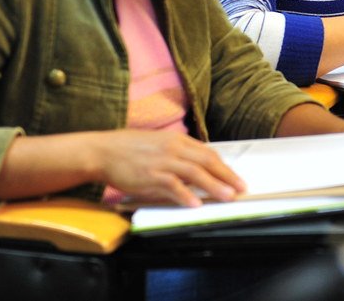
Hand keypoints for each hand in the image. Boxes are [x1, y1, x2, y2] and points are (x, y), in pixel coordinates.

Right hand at [95, 130, 244, 206]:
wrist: (103, 151)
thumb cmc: (128, 148)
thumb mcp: (157, 142)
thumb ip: (177, 152)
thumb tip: (196, 165)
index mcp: (176, 140)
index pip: (207, 152)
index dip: (224, 166)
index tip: (235, 177)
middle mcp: (173, 148)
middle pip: (206, 162)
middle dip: (227, 176)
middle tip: (241, 188)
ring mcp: (162, 162)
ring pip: (195, 173)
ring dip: (214, 185)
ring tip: (227, 196)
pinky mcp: (150, 176)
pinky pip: (172, 186)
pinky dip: (186, 195)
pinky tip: (196, 204)